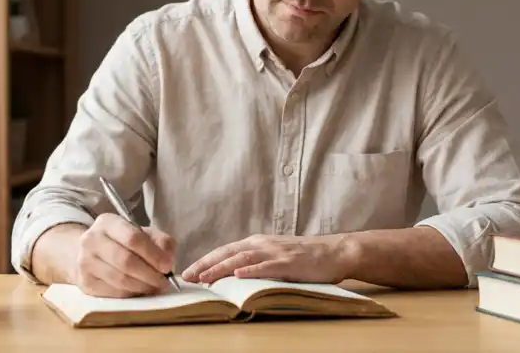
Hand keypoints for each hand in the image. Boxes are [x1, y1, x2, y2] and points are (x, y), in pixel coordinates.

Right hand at [73, 213, 175, 297]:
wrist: (89, 254)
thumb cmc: (121, 243)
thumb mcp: (142, 233)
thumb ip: (160, 241)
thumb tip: (168, 260)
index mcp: (107, 222)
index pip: (133, 238)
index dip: (153, 254)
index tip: (167, 266)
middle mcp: (91, 240)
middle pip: (126, 261)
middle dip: (149, 274)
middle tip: (163, 281)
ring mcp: (85, 262)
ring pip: (120, 279)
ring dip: (143, 286)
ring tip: (154, 287)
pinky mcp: (86, 283)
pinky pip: (114, 292)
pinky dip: (132, 293)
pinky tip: (139, 290)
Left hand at [181, 234, 350, 283]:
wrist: (333, 252)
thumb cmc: (303, 258)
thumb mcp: (274, 256)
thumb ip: (255, 262)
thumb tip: (231, 274)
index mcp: (256, 242)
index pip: (224, 250)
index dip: (205, 261)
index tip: (188, 272)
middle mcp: (262, 244)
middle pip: (227, 252)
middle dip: (205, 264)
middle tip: (186, 276)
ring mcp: (274, 252)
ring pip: (242, 258)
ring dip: (221, 268)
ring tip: (205, 277)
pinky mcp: (288, 262)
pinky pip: (266, 266)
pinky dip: (251, 269)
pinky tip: (238, 274)